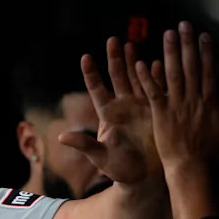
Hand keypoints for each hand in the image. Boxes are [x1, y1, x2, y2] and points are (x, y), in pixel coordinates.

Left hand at [58, 37, 159, 184]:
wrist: (144, 179)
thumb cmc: (119, 170)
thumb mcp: (100, 157)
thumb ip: (84, 145)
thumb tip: (62, 136)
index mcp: (108, 116)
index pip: (97, 91)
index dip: (92, 74)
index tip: (86, 57)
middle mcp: (123, 108)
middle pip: (117, 78)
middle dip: (115, 59)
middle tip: (112, 39)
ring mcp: (140, 107)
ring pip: (136, 79)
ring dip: (134, 62)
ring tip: (131, 44)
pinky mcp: (156, 112)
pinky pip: (156, 90)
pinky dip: (156, 77)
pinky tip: (157, 61)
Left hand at [135, 21, 218, 171]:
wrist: (190, 166)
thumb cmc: (210, 149)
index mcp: (210, 100)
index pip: (208, 70)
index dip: (206, 51)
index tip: (203, 35)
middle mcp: (194, 99)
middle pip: (191, 66)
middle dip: (188, 44)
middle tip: (183, 24)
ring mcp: (177, 105)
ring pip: (173, 74)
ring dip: (170, 52)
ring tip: (167, 34)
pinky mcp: (161, 114)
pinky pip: (154, 92)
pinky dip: (148, 78)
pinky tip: (142, 62)